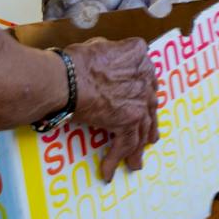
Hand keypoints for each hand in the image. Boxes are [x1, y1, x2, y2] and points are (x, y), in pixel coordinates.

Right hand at [65, 38, 159, 180]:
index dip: (143, 89)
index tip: (143, 99)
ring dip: (138, 147)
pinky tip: (107, 172)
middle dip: (147, 120)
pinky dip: (115, 159)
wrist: (69, 80)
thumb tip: (105, 62)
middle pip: (150, 103)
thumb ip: (111, 56)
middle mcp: (145, 77)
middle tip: (148, 134)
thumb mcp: (99, 46)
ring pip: (143, 128)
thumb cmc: (75, 62)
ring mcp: (140, 101)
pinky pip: (125, 144)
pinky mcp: (129, 121)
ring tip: (135, 160)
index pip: (144, 72)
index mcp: (138, 55)